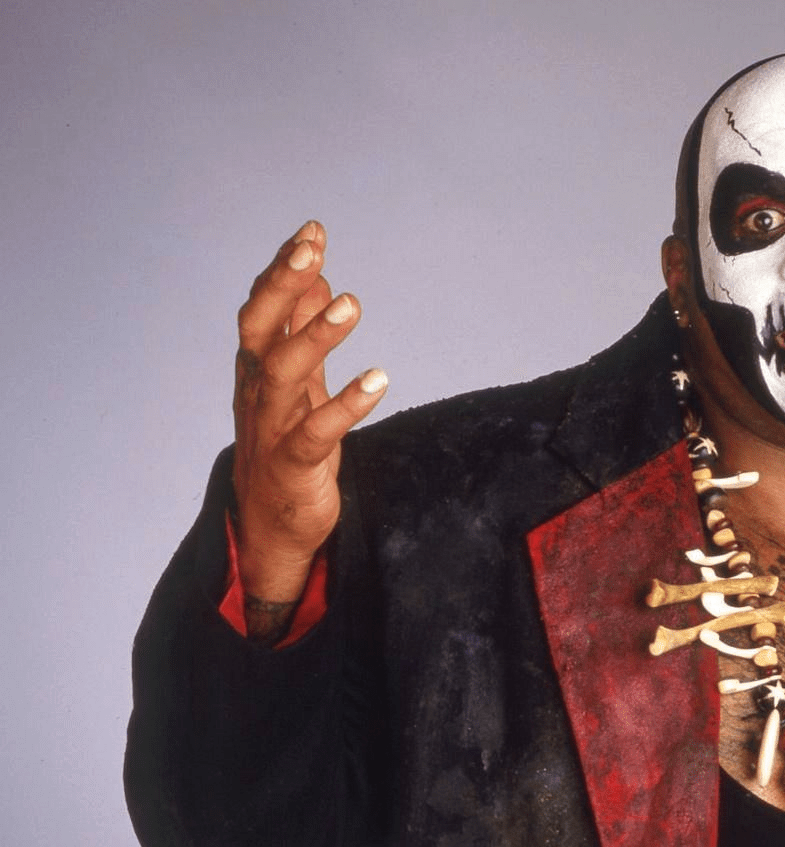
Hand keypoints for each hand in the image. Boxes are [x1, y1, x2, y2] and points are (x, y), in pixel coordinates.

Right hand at [232, 221, 387, 600]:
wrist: (272, 527)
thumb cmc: (286, 449)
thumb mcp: (300, 386)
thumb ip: (304, 332)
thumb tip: (318, 277)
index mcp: (257, 370)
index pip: (263, 308)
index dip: (283, 269)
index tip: (313, 231)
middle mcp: (258, 393)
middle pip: (260, 328)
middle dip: (284, 284)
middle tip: (314, 248)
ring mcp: (272, 430)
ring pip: (283, 374)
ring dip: (315, 336)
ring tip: (350, 304)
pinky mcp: (294, 467)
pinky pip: (315, 433)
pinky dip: (345, 405)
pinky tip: (378, 379)